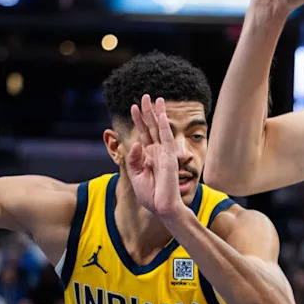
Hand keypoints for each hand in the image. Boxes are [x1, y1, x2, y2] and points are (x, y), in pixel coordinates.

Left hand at [127, 95, 191, 220]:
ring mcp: (164, 153)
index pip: (143, 133)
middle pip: (152, 127)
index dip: (139, 120)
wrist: (161, 207)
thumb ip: (134, 159)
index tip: (133, 107)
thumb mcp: (136, 175)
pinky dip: (165, 126)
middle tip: (145, 96)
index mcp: (148, 156)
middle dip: (148, 111)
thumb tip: (136, 143)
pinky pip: (167, 138)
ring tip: (154, 98)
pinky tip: (162, 115)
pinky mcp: (170, 157)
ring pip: (160, 128)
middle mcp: (157, 151)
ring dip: (157, 113)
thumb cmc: (150, 195)